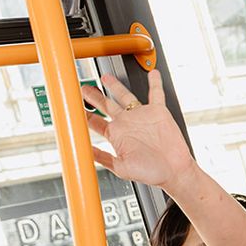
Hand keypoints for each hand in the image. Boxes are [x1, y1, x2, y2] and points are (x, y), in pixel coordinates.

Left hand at [82, 70, 194, 189]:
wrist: (174, 170)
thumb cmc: (151, 173)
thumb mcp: (121, 168)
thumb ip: (103, 158)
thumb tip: (84, 151)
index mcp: (117, 135)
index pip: (96, 122)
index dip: (84, 114)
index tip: (71, 106)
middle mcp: (127, 123)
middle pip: (106, 105)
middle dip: (93, 96)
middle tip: (82, 88)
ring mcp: (141, 116)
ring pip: (125, 95)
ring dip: (115, 86)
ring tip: (105, 76)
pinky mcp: (158, 112)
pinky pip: (156, 93)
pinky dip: (154, 82)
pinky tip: (153, 73)